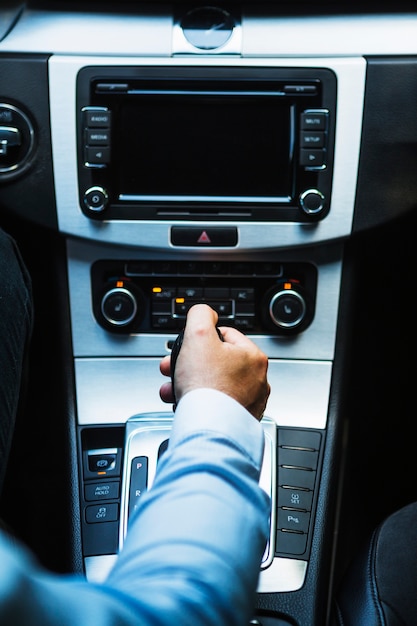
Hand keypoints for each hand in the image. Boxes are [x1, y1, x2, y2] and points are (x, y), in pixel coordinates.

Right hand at [159, 304, 269, 420]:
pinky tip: (185, 405)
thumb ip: (201, 315)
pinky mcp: (238, 420)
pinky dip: (199, 403)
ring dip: (189, 384)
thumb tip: (205, 313)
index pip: (224, 336)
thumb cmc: (206, 386)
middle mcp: (256, 380)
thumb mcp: (198, 334)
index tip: (186, 348)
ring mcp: (249, 402)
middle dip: (188, 365)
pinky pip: (216, 405)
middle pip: (216, 363)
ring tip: (172, 390)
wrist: (208, 428)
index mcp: (253, 356)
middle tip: (172, 369)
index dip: (199, 340)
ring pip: (213, 385)